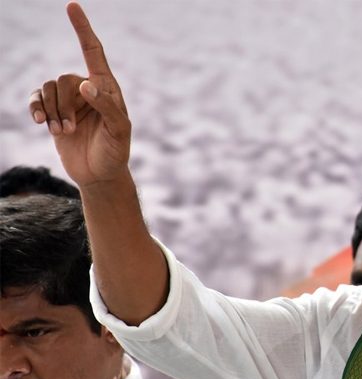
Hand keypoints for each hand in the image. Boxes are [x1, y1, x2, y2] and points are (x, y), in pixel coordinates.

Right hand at [28, 2, 130, 187]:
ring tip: (61, 132)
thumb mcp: (119, 131)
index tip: (71, 6)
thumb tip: (85, 85)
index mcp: (107, 88)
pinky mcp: (56, 114)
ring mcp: (70, 101)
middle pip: (62, 79)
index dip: (82, 29)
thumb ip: (107, 107)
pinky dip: (36, 109)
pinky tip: (40, 123)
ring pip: (48, 89)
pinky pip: (37, 99)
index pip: (93, 52)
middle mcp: (87, 90)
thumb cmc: (116, 152)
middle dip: (62, 104)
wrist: (101, 175)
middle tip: (70, 129)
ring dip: (51, 111)